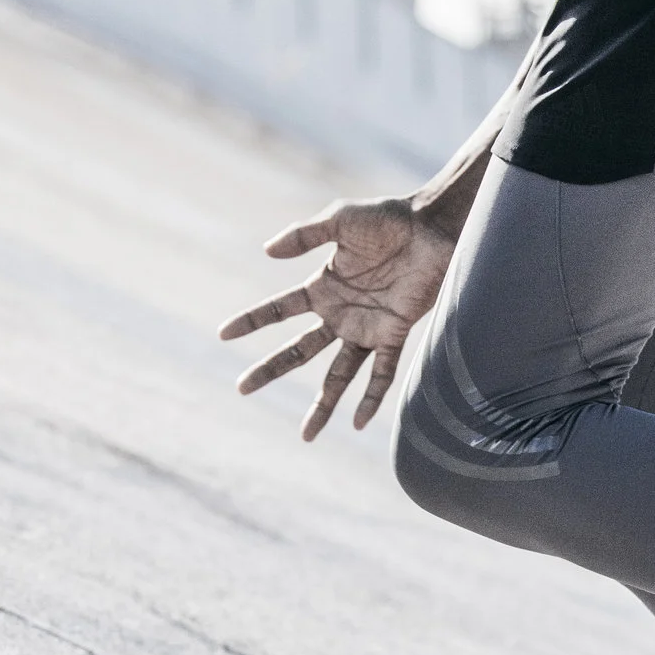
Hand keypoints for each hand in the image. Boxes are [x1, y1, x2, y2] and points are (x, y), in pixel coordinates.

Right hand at [218, 198, 455, 440]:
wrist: (431, 227)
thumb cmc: (387, 219)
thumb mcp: (338, 221)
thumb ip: (304, 236)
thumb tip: (267, 252)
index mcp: (322, 288)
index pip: (279, 310)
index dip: (252, 321)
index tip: (223, 334)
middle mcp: (341, 314)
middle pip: (299, 351)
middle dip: (270, 370)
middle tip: (242, 388)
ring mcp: (366, 328)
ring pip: (338, 375)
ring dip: (323, 403)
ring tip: (306, 435)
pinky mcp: (395, 334)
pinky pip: (382, 373)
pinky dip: (371, 397)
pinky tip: (357, 423)